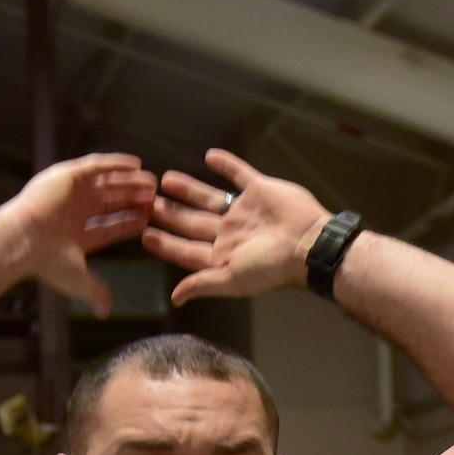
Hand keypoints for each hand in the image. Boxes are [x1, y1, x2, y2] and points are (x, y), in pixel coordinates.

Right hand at [8, 153, 157, 314]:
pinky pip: (96, 165)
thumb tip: (105, 313)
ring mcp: (69, 192)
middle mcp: (72, 212)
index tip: (148, 218)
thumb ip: (95, 291)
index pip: (109, 226)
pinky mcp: (67, 175)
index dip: (129, 222)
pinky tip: (136, 164)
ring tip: (151, 181)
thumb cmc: (47, 261)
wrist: (24, 240)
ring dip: (129, 181)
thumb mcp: (77, 279)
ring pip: (105, 183)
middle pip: (110, 202)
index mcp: (76, 234)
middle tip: (155, 197)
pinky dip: (116, 163)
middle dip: (132, 200)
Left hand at [142, 149, 328, 303]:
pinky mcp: (259, 190)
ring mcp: (244, 211)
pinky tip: (209, 156)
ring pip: (209, 197)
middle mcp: (229, 233)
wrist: (309, 243)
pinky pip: (239, 174)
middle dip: (170, 213)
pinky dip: (226, 164)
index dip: (165, 243)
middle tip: (146, 202)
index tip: (144, 234)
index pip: (186, 249)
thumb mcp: (232, 280)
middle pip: (192, 222)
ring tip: (166, 179)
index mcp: (222, 255)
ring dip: (189, 189)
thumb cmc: (270, 266)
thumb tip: (175, 298)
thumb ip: (202, 284)